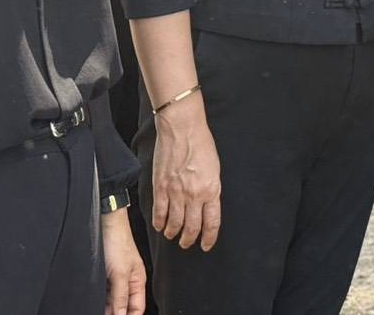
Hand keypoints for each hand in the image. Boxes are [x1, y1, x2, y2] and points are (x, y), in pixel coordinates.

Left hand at [101, 209, 146, 314]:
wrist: (106, 223)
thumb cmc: (118, 241)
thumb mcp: (120, 274)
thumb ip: (121, 296)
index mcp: (138, 281)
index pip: (137, 308)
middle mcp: (128, 281)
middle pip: (124, 306)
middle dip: (116, 313)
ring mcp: (116, 277)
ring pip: (113, 300)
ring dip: (107, 307)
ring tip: (97, 309)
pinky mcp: (106, 273)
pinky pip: (104, 292)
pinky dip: (100, 299)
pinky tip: (93, 301)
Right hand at [151, 101, 221, 250]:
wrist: (182, 128)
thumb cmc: (201, 144)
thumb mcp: (215, 168)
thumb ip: (210, 189)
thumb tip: (206, 205)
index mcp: (211, 190)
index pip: (212, 223)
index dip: (209, 238)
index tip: (206, 245)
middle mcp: (194, 195)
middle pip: (191, 228)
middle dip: (189, 240)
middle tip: (187, 243)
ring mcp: (176, 193)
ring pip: (174, 224)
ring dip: (173, 233)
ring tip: (172, 235)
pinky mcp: (160, 187)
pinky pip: (159, 212)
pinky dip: (159, 223)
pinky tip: (159, 226)